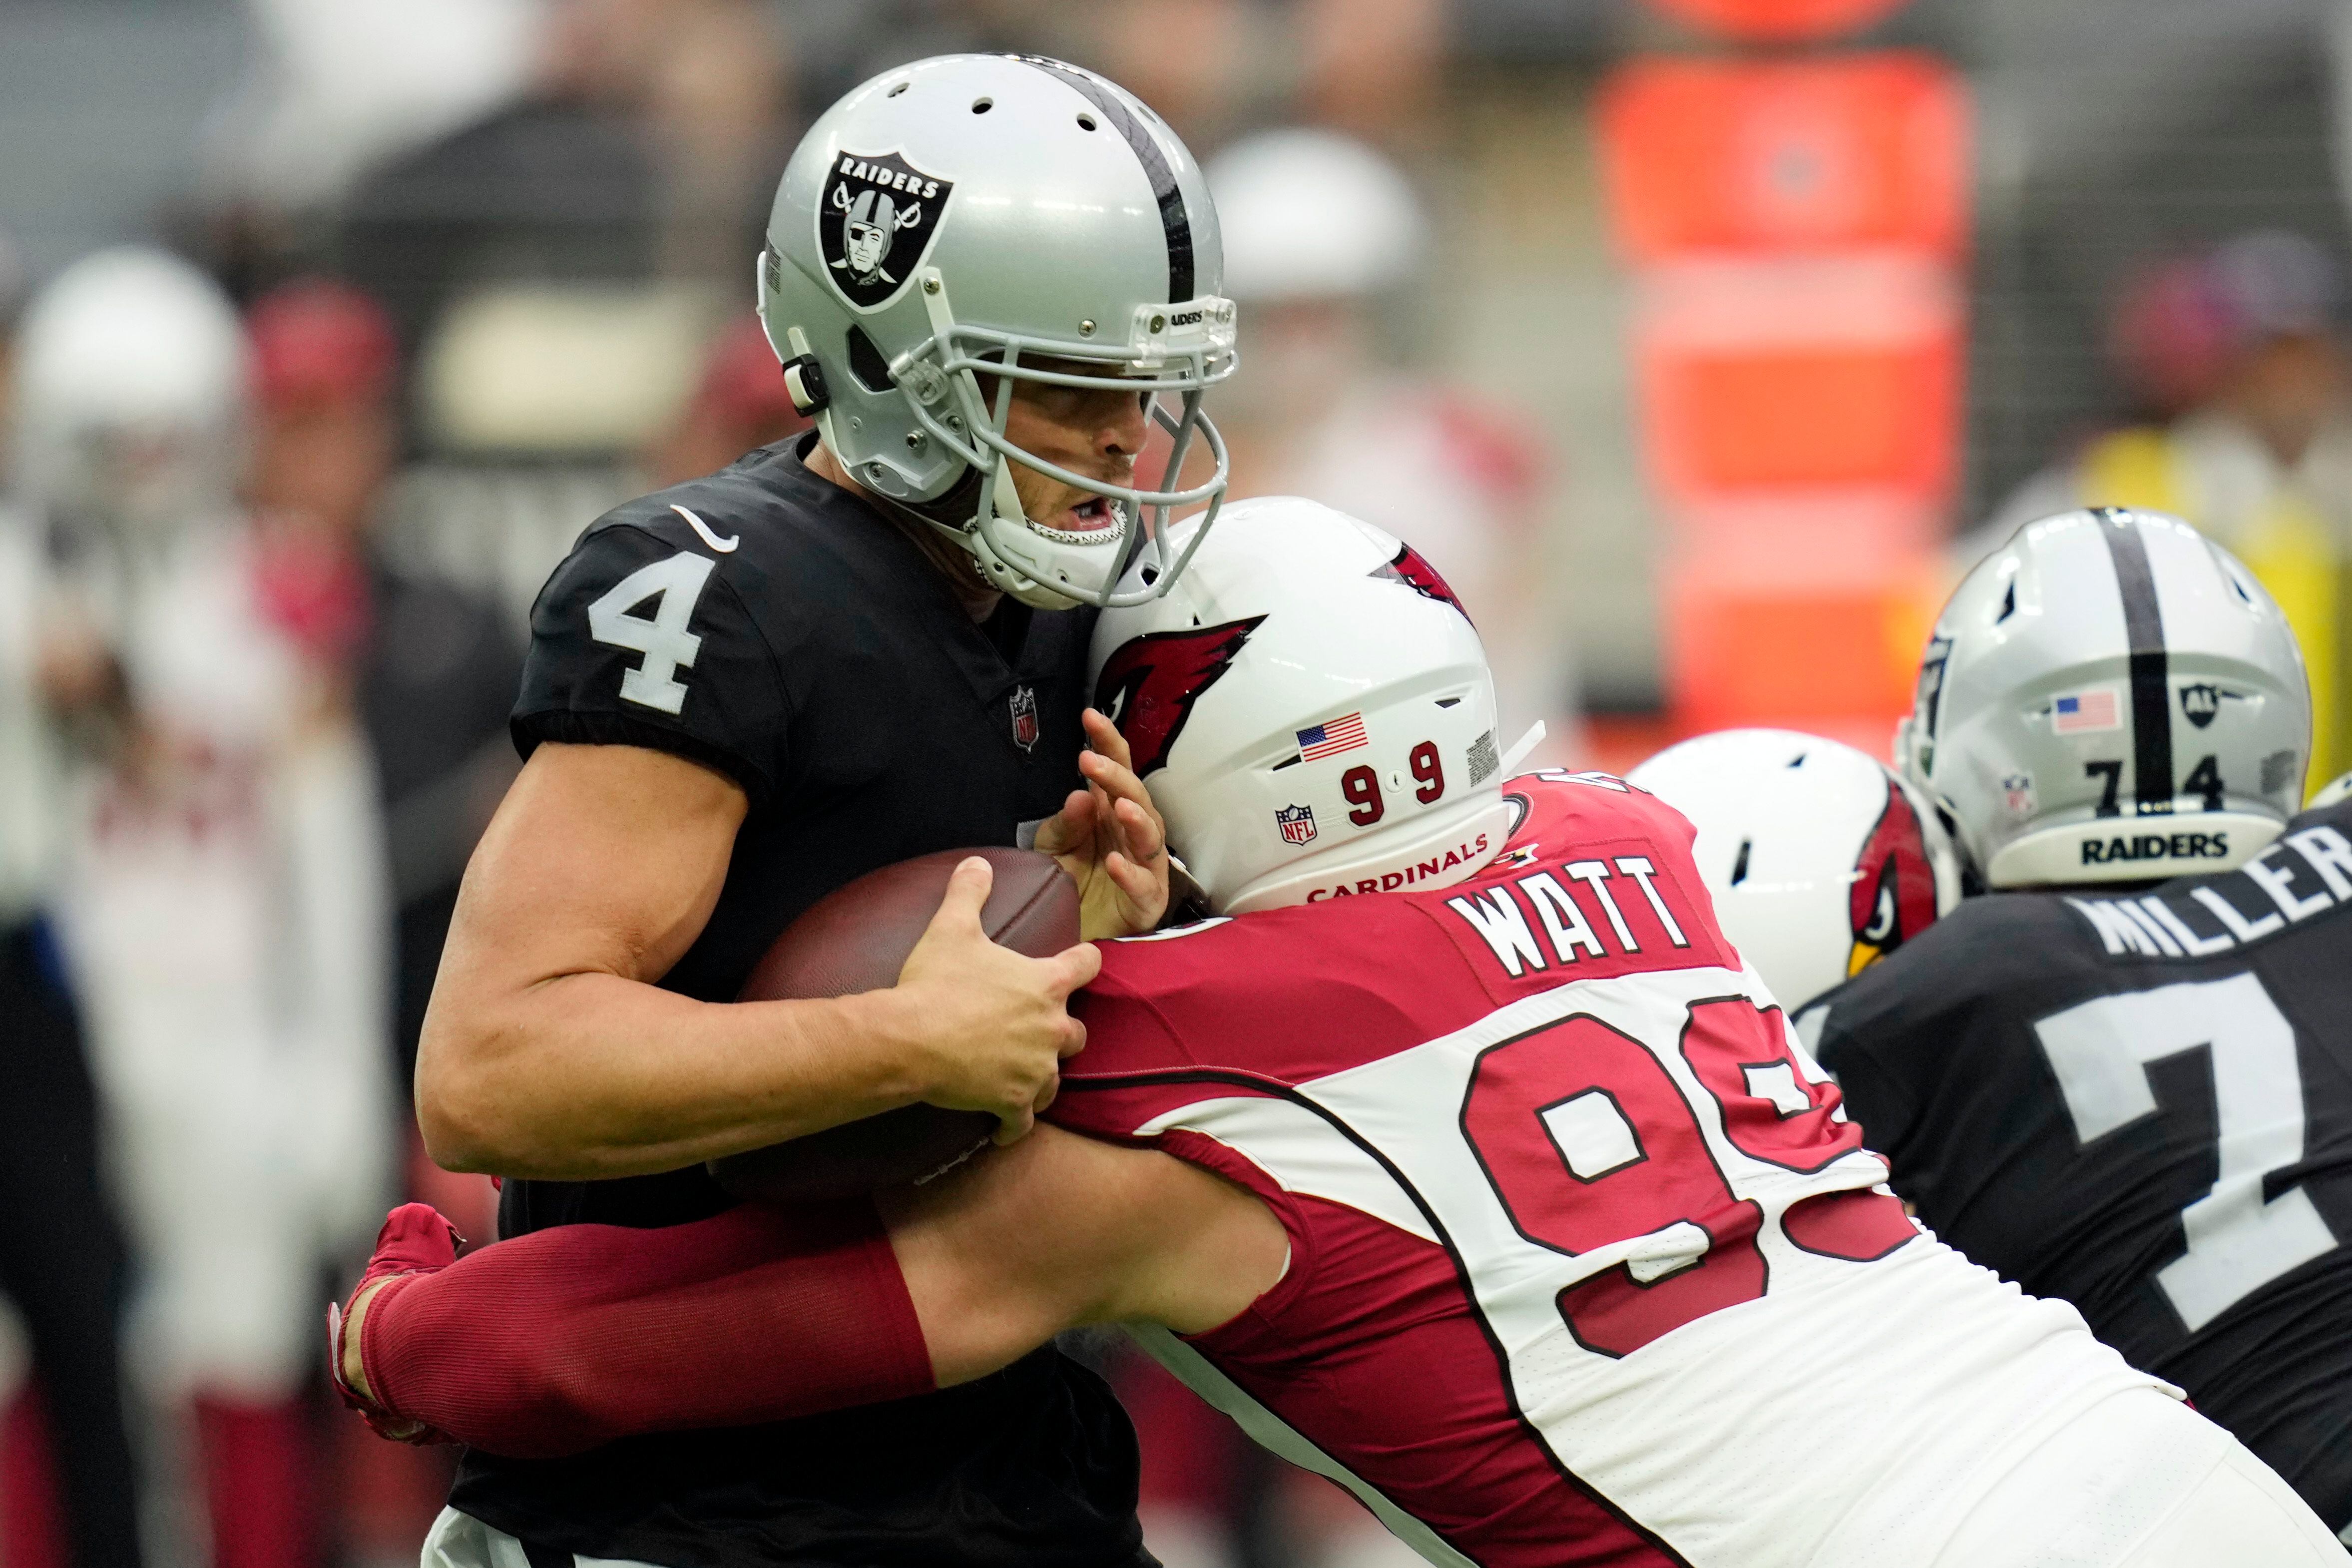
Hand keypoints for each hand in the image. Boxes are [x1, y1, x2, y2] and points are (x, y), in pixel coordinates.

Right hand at [890, 857, 1101, 1143]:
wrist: (910, 1039)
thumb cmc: (935, 982)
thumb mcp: (951, 927)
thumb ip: (969, 892)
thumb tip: (977, 861)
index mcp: (1046, 983)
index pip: (1089, 964)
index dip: (1087, 961)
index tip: (1084, 962)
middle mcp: (1052, 1028)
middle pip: (1078, 1032)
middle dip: (1062, 1031)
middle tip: (1037, 1029)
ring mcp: (1035, 1068)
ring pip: (1056, 1079)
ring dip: (1042, 1076)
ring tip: (1023, 1075)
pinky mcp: (1014, 1101)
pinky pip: (1025, 1122)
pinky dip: (1016, 1124)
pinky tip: (1005, 1127)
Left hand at [1032, 708, 1170, 938]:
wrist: (1068, 935)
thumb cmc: (1067, 886)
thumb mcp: (1053, 849)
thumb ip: (1065, 824)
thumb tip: (1080, 794)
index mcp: (1109, 812)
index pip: (1114, 768)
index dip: (1106, 741)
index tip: (1088, 716)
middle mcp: (1131, 833)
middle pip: (1134, 795)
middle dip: (1116, 776)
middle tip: (1090, 760)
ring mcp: (1143, 865)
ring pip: (1150, 835)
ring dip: (1136, 817)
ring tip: (1118, 805)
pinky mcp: (1146, 901)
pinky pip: (1143, 884)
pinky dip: (1130, 873)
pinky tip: (1114, 863)